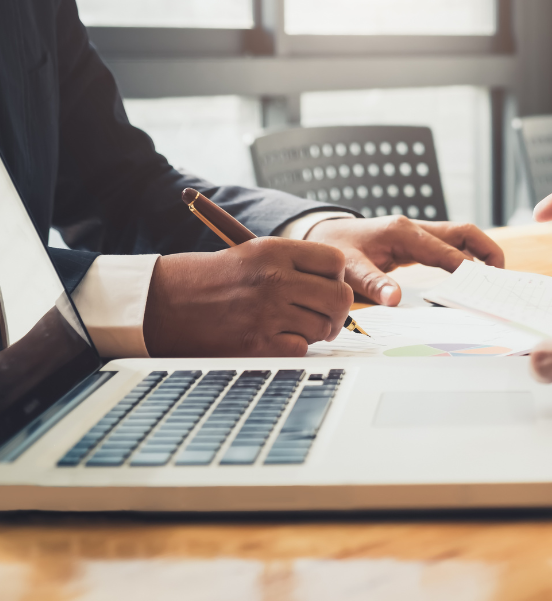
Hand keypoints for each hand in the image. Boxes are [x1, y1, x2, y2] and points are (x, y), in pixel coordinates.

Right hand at [143, 237, 352, 356]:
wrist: (162, 302)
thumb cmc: (209, 279)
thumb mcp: (252, 254)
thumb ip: (294, 265)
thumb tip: (337, 287)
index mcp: (275, 251)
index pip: (335, 263)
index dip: (336, 278)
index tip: (326, 287)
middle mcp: (275, 279)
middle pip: (340, 298)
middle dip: (336, 311)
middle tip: (323, 316)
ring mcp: (267, 312)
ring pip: (324, 327)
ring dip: (315, 331)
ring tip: (292, 326)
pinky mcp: (257, 343)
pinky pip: (301, 349)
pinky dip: (294, 347)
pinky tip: (275, 338)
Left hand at [305, 216, 504, 304]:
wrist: (324, 235)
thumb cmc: (337, 249)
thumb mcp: (350, 268)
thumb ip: (373, 284)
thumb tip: (395, 300)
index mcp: (403, 233)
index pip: (445, 250)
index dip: (466, 268)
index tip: (483, 286)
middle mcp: (416, 228)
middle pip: (464, 233)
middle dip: (488, 251)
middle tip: (503, 277)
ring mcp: (420, 232)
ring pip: (462, 236)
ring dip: (482, 253)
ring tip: (496, 278)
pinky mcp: (419, 242)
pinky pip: (451, 246)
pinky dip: (467, 258)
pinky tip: (474, 277)